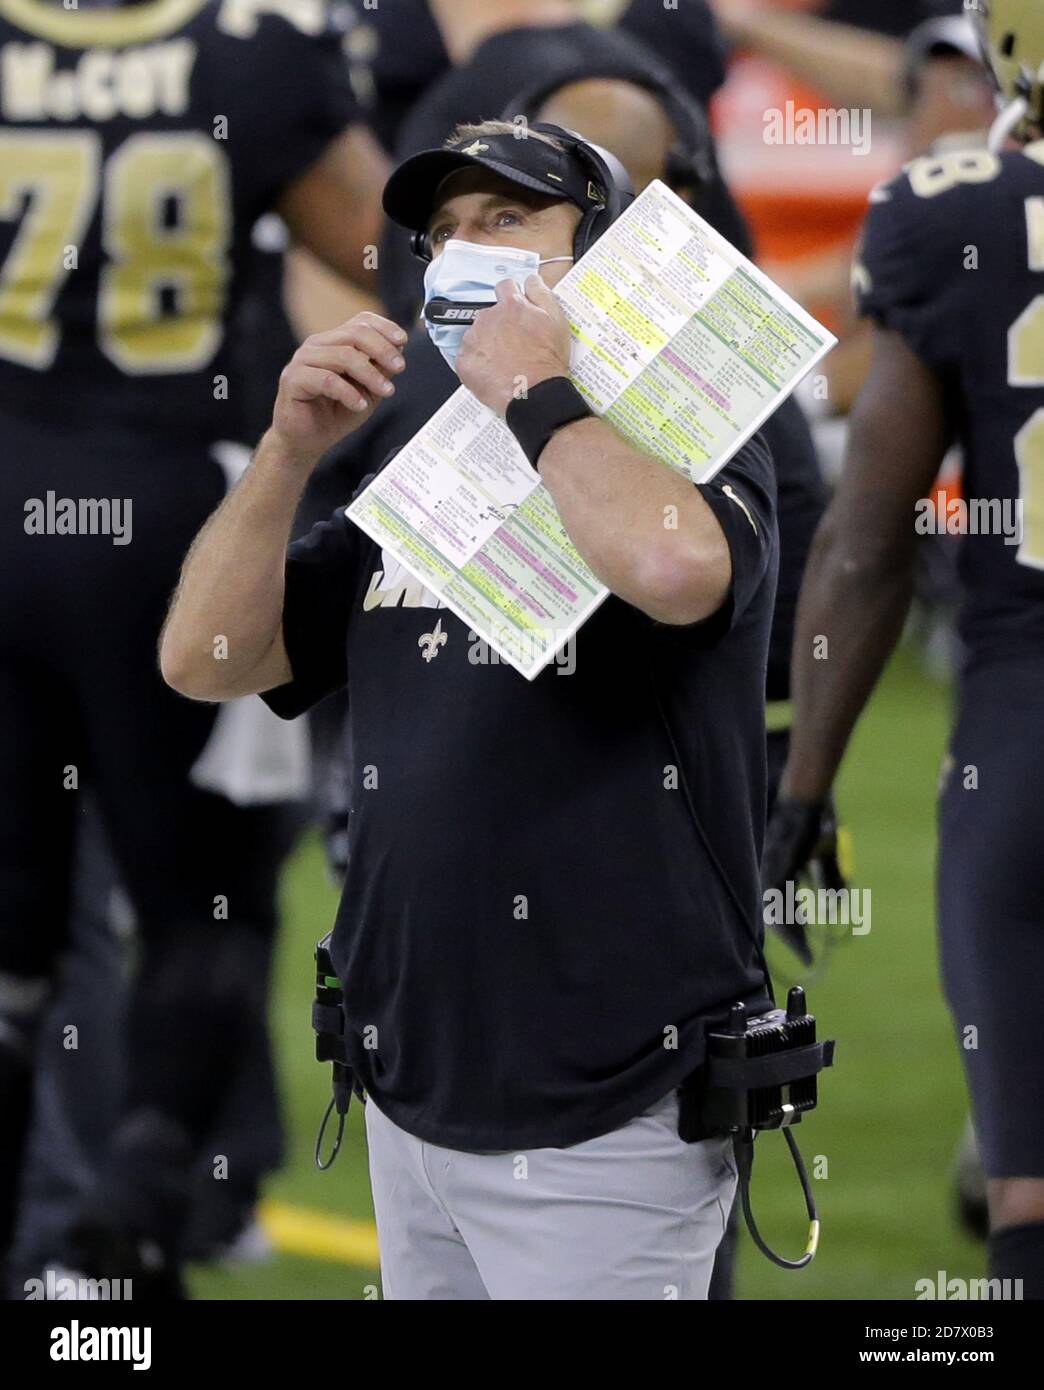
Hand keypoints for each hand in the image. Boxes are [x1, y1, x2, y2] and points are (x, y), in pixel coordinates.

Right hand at [270, 312, 407, 466]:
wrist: (306, 441)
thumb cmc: (334, 414)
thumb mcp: (367, 391)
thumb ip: (380, 370)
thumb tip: (398, 349)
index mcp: (334, 342)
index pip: (360, 321)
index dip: (384, 327)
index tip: (402, 340)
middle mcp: (317, 346)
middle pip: (355, 333)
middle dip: (382, 350)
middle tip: (400, 367)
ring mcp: (303, 360)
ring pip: (343, 356)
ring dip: (370, 374)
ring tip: (386, 391)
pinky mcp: (293, 380)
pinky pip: (326, 380)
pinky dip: (348, 393)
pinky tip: (360, 405)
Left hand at [456, 275, 571, 416]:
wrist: (535, 394)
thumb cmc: (547, 361)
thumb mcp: (556, 320)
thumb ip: (542, 293)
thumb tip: (531, 279)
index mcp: (511, 305)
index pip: (505, 288)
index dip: (512, 299)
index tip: (515, 312)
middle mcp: (488, 317)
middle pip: (489, 313)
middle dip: (498, 325)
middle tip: (513, 344)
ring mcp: (473, 339)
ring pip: (476, 334)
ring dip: (486, 343)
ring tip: (503, 361)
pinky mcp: (464, 361)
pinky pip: (466, 356)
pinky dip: (477, 363)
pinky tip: (492, 372)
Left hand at [761, 794, 846, 966]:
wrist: (811, 801)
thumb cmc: (818, 825)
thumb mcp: (827, 859)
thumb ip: (830, 881)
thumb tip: (834, 908)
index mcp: (784, 873)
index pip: (785, 909)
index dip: (796, 930)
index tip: (808, 950)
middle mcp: (774, 873)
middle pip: (777, 915)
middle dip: (793, 938)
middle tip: (807, 957)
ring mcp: (771, 869)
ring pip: (775, 910)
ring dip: (790, 933)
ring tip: (803, 949)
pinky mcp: (775, 865)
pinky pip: (777, 898)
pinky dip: (787, 915)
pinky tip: (798, 928)